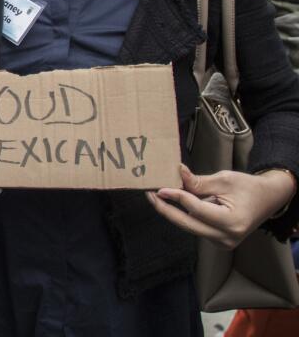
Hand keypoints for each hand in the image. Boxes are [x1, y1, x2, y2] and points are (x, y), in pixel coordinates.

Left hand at [147, 165, 297, 249]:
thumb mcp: (224, 180)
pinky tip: (175, 201)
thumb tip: (176, 173)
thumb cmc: (249, 187)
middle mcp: (227, 237)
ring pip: (189, 226)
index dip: (177, 197)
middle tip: (149, 195)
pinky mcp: (218, 241)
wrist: (268, 199)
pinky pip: (195, 226)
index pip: (196, 210)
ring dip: (173, 211)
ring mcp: (223, 242)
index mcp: (233, 222)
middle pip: (187, 223)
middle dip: (166, 209)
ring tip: (158, 194)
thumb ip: (199, 182)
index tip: (159, 188)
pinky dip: (185, 214)